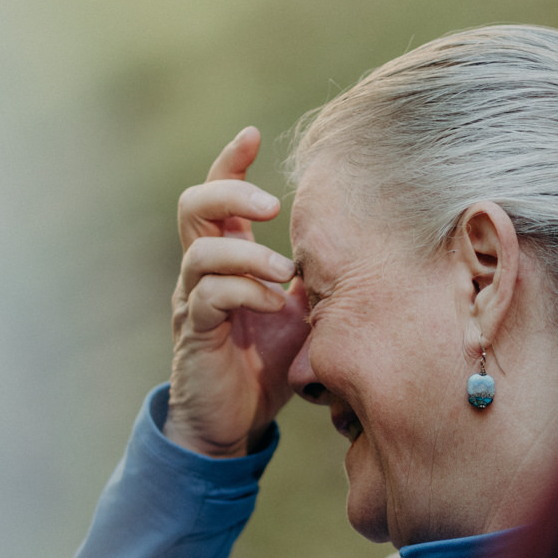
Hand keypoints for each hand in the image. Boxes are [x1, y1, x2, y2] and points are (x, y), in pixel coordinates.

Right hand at [165, 127, 308, 456]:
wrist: (234, 422)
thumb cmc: (267, 364)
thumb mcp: (302, 312)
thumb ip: (315, 277)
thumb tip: (363, 245)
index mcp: (226, 257)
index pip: (217, 195)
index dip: (229, 161)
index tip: (252, 134)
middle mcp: (202, 271)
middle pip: (194, 207)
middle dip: (231, 194)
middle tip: (271, 207)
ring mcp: (194, 301)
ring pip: (200, 251)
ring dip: (248, 254)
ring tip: (284, 272)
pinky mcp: (195, 333)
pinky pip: (210, 297)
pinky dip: (247, 293)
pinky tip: (276, 306)